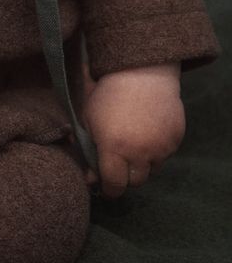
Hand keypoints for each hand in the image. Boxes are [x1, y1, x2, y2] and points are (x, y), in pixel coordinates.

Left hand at [84, 64, 184, 197]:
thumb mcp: (89, 119)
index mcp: (114, 148)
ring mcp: (160, 147)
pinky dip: (157, 149)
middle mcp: (139, 152)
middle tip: (120, 160)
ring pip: (152, 169)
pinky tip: (148, 130)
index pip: (114, 185)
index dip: (109, 189)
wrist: (142, 72)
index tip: (106, 187)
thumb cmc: (108, 94)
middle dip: (126, 175)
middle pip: (135, 182)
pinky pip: (165, 155)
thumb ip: (88, 151)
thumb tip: (90, 179)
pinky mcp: (175, 140)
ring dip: (143, 162)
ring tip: (134, 139)